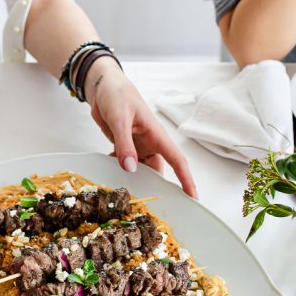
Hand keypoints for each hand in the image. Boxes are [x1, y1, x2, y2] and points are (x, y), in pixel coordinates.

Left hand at [85, 58, 196, 197]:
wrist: (103, 88)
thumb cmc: (117, 95)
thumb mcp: (120, 118)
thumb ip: (124, 143)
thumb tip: (130, 168)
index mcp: (157, 136)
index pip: (177, 160)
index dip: (186, 179)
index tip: (192, 196)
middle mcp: (150, 144)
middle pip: (158, 172)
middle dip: (155, 188)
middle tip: (149, 206)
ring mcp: (138, 148)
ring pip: (141, 171)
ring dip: (133, 180)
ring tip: (125, 193)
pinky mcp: (126, 149)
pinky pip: (126, 165)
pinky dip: (119, 171)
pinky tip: (109, 172)